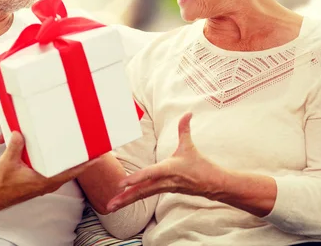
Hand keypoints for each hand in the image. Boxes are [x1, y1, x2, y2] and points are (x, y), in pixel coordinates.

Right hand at [0, 131, 95, 207]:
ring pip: (66, 170)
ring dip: (75, 160)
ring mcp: (47, 182)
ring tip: (84, 146)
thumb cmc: (3, 183)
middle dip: (84, 159)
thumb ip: (14, 147)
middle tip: (95, 144)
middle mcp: (50, 182)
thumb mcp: (7, 163)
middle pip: (72, 170)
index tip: (98, 155)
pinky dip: (64, 162)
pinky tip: (65, 152)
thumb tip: (19, 133)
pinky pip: (58, 170)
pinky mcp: (42, 180)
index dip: (85, 164)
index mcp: (45, 181)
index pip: (71, 172)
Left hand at [106, 113, 226, 211]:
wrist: (212, 184)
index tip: (122, 183)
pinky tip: (122, 202)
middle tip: (109, 206)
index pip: (150, 174)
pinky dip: (133, 198)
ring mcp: (164, 188)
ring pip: (142, 195)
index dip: (137, 178)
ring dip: (126, 201)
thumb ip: (184, 129)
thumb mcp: (190, 145)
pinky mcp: (163, 191)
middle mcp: (164, 181)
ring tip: (110, 207)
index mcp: (169, 169)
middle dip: (125, 198)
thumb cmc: (200, 164)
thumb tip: (188, 112)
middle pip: (142, 190)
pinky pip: (145, 195)